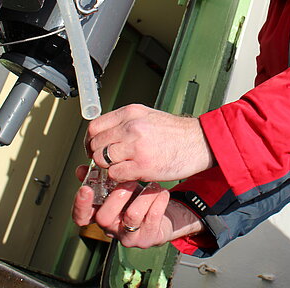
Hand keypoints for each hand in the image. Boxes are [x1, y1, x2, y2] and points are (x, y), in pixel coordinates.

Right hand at [72, 165, 204, 247]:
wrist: (161, 218)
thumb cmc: (136, 201)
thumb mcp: (118, 189)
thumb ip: (101, 179)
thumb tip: (82, 168)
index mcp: (100, 216)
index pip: (81, 217)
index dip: (80, 204)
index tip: (85, 188)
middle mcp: (111, 229)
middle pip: (104, 218)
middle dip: (117, 196)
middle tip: (130, 181)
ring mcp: (129, 236)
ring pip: (132, 216)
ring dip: (144, 196)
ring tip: (152, 185)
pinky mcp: (148, 238)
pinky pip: (153, 217)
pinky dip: (159, 200)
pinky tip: (162, 193)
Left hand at [84, 104, 214, 182]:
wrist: (199, 142)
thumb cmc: (176, 132)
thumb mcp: (147, 116)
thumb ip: (125, 123)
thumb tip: (105, 134)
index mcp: (130, 113)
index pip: (95, 127)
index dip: (91, 140)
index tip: (96, 147)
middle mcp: (131, 127)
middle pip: (96, 144)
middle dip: (98, 155)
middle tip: (107, 161)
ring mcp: (136, 146)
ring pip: (102, 159)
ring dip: (108, 167)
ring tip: (120, 166)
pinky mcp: (142, 165)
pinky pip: (115, 174)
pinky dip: (119, 177)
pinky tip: (130, 173)